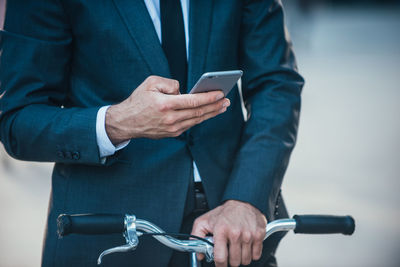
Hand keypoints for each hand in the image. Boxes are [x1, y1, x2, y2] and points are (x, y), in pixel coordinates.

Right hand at [105, 75, 229, 143]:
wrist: (126, 122)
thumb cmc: (139, 100)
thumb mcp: (151, 83)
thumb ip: (170, 83)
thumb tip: (184, 91)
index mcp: (166, 105)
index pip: (193, 101)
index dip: (209, 97)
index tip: (221, 93)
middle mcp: (171, 119)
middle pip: (199, 112)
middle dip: (215, 106)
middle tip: (226, 100)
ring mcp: (172, 128)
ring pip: (196, 120)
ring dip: (211, 113)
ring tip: (222, 107)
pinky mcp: (172, 133)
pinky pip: (190, 125)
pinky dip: (200, 118)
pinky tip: (208, 113)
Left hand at [191, 200, 266, 266]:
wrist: (242, 201)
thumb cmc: (224, 213)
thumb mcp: (204, 221)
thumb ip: (196, 236)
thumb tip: (199, 253)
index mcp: (221, 230)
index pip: (220, 258)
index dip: (220, 265)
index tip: (220, 265)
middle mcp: (235, 233)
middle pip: (235, 262)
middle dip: (231, 260)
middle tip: (230, 253)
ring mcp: (248, 234)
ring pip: (246, 260)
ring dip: (242, 258)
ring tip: (238, 248)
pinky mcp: (259, 234)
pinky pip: (256, 255)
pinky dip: (252, 254)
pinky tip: (247, 246)